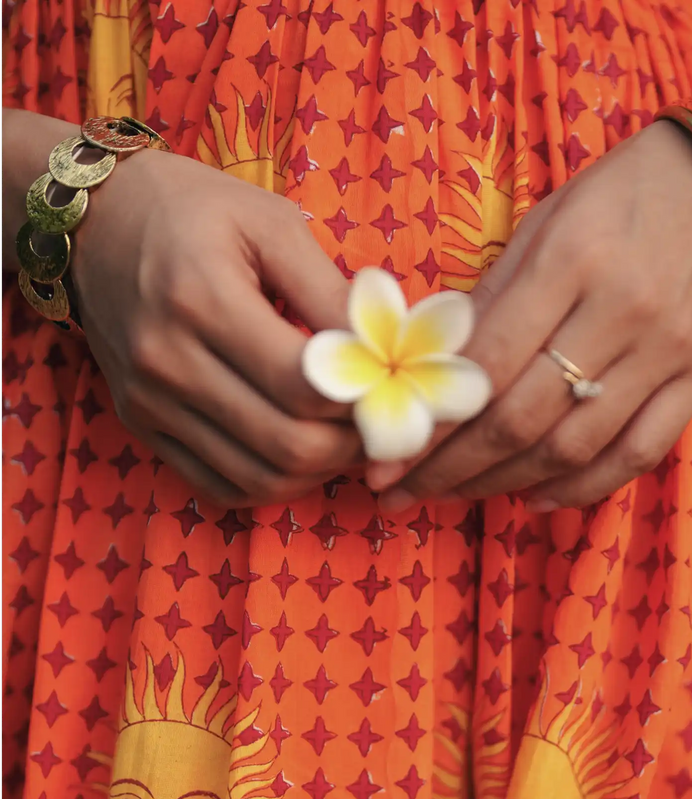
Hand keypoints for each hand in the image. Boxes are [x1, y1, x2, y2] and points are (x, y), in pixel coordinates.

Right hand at [71, 147, 361, 506]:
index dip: (363, 397)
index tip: (389, 382)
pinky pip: (221, 486)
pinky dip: (272, 483)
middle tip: (377, 419)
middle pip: (287, 446)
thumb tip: (389, 348)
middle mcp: (168, 361)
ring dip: (318, 472)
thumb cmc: (192, 211)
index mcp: (201, 299)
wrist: (93, 222)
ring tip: (344, 437)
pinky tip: (298, 452)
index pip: (305, 386)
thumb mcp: (269, 222)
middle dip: (350, 444)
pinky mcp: (141, 425)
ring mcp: (149, 402)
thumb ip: (330, 290)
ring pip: (259, 479)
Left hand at [371, 116, 691, 510]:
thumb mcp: (545, 222)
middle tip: (401, 490)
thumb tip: (429, 370)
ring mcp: (666, 351)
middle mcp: (619, 311)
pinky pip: (637, 453)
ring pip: (572, 447)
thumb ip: (491, 298)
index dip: (427, 424)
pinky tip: (535, 498)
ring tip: (455, 494)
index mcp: (570, 260)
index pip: (483, 367)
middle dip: (449, 467)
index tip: (380, 458)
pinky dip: (582, 488)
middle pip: (520, 419)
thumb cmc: (624, 193)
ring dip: (502, 483)